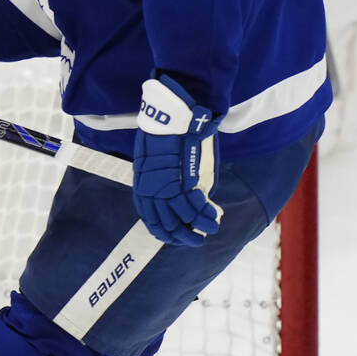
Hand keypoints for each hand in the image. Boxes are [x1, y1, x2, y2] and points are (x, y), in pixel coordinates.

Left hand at [131, 74, 222, 245]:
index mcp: (143, 186)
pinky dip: (205, 216)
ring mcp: (166, 187)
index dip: (164, 231)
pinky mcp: (183, 181)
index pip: (150, 219)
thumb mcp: (163, 163)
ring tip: (211, 231)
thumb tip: (190, 201)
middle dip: (182, 236)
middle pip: (165, 224)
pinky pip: (195, 207)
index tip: (176, 237)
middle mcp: (151, 190)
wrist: (177, 114)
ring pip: (182, 218)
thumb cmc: (171, 135)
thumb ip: (172, 184)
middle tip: (195, 241)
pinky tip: (213, 220)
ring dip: (197, 228)